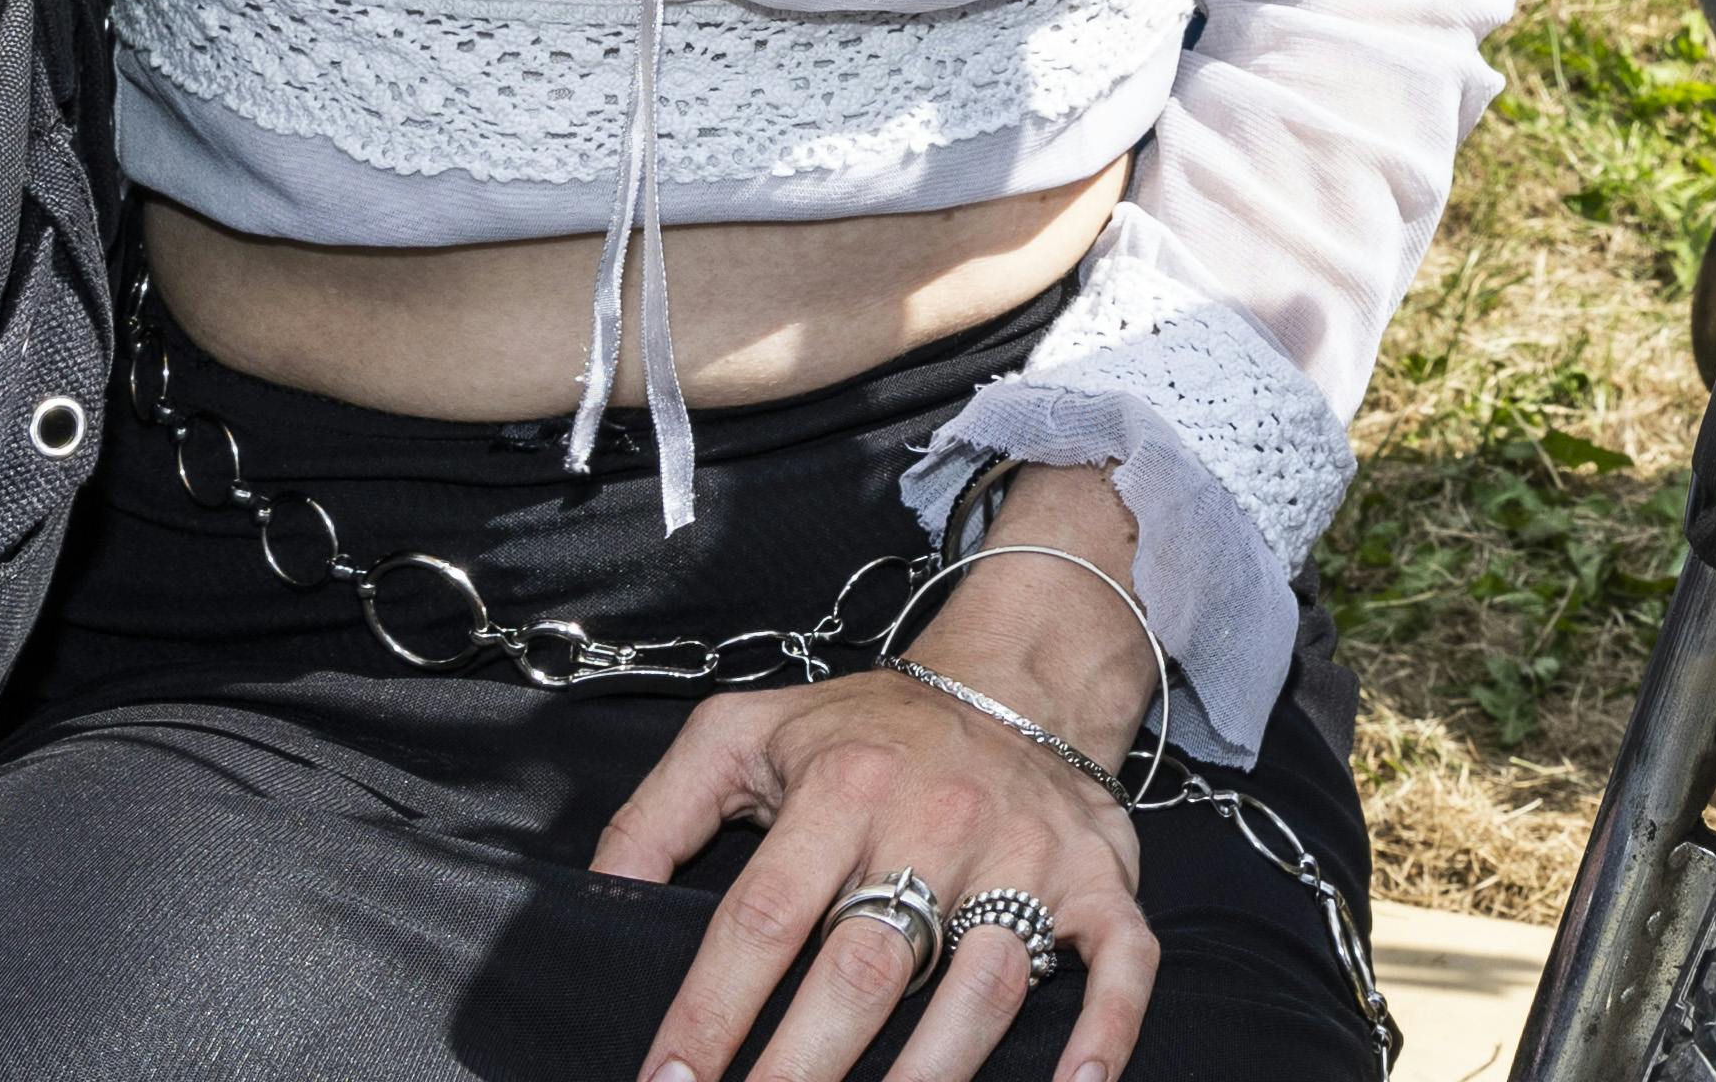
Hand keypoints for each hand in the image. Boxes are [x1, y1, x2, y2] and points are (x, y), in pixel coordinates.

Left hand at [601, 670, 1154, 1081]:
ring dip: (928, 1077)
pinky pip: (1120, 963)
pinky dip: (1103, 1035)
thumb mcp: (741, 736)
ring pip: (982, 985)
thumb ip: (655, 815)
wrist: (1016, 674)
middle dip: (799, 1070)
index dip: (709, 1011)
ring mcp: (1027, 853)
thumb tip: (596, 904)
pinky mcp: (1099, 878)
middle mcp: (939, 817)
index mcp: (845, 783)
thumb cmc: (867, 729)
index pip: (762, 916)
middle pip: (865, 969)